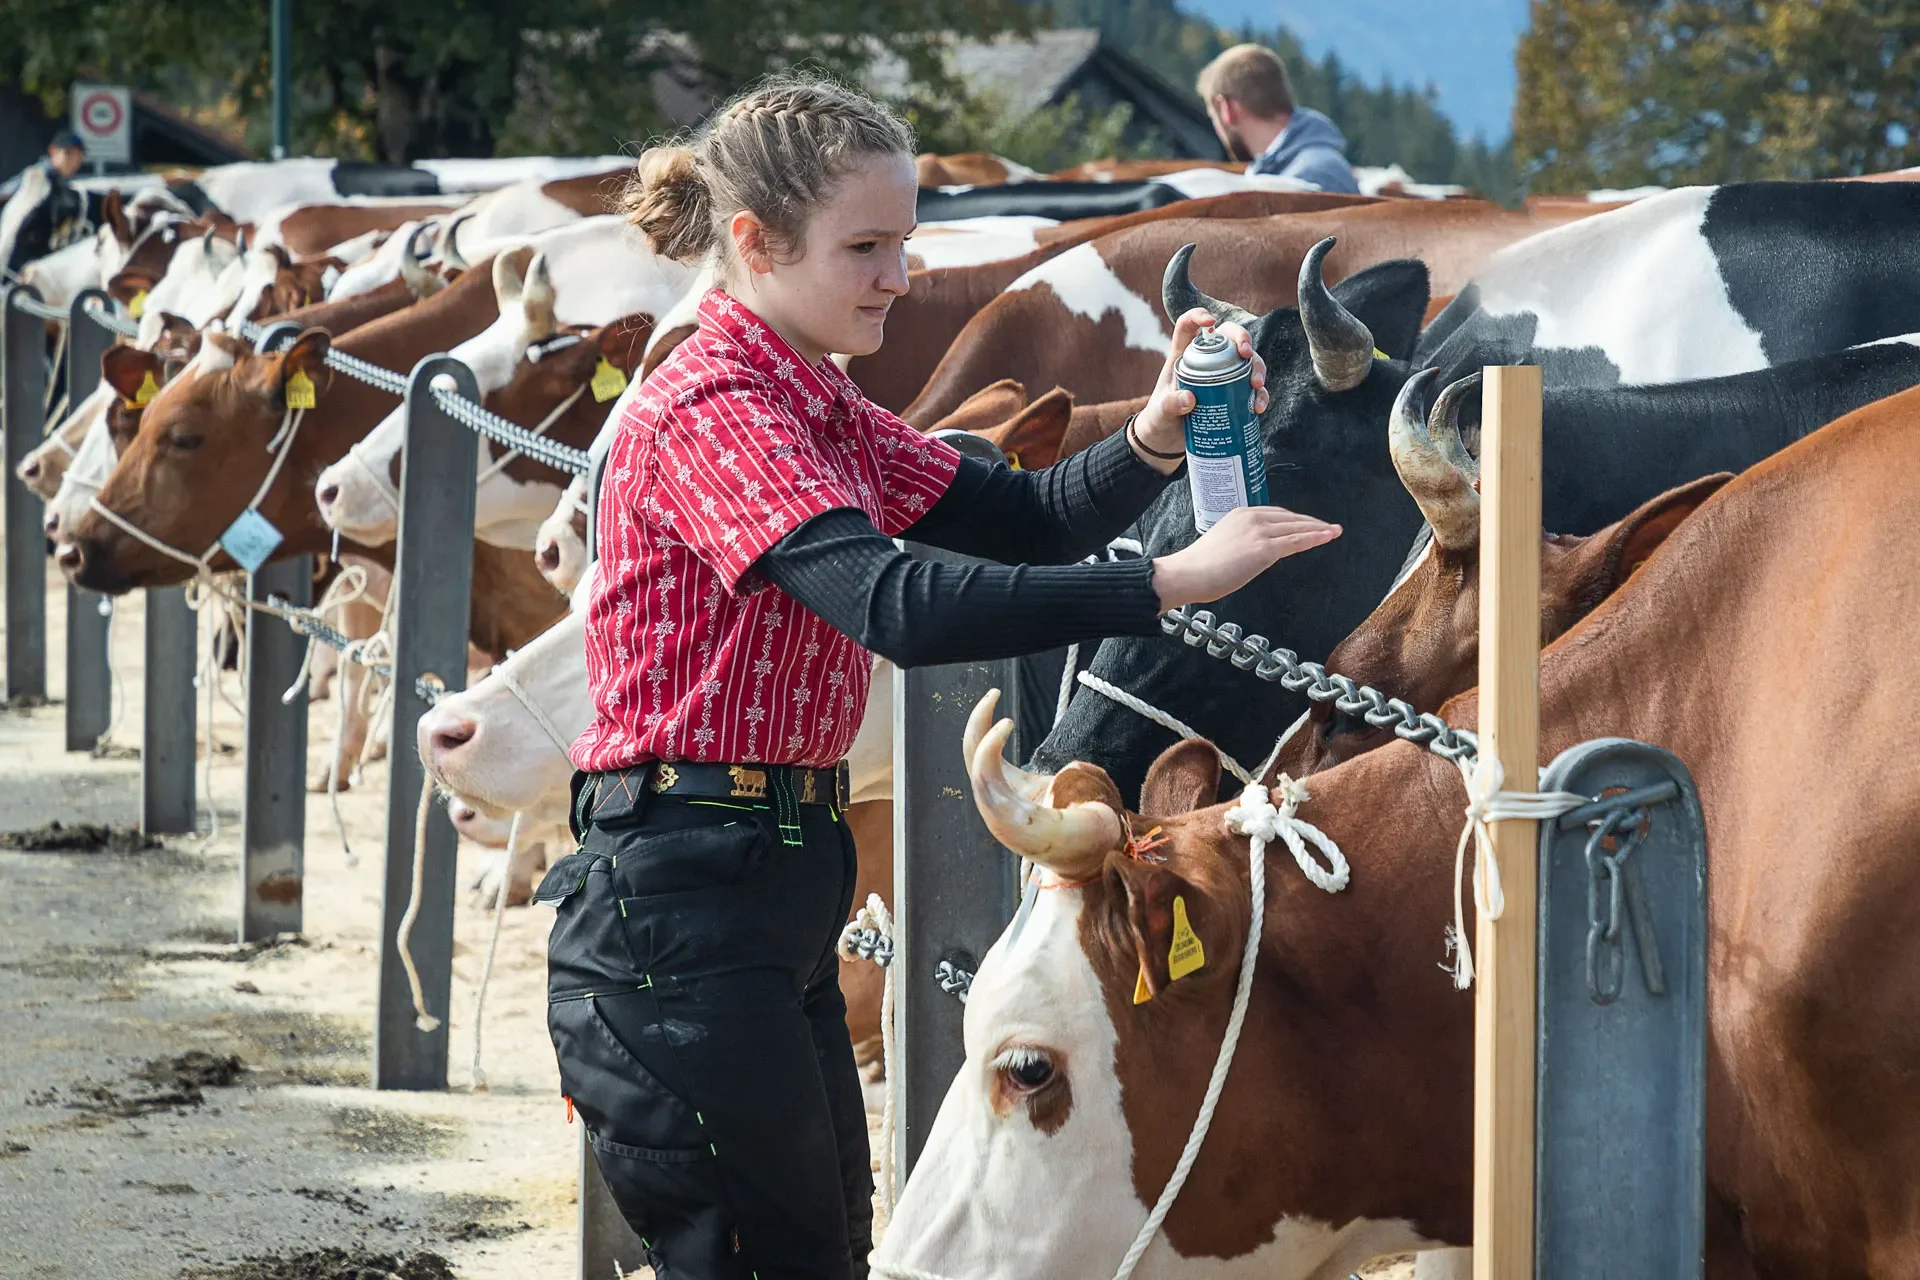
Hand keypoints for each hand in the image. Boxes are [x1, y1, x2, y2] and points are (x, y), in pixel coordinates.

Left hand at [1127, 308, 1269, 473]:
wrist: (1167, 442)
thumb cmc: (1160, 419)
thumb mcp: (1161, 413)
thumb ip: (1170, 405)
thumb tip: (1190, 399)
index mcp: (1182, 356)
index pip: (1188, 326)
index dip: (1198, 316)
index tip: (1210, 322)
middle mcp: (1206, 360)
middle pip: (1228, 337)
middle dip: (1242, 339)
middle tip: (1246, 354)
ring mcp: (1223, 376)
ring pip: (1246, 361)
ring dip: (1257, 368)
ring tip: (1257, 385)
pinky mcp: (1233, 394)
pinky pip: (1252, 389)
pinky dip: (1260, 395)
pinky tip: (1259, 407)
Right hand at [1151, 506, 1341, 608]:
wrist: (1188, 573)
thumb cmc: (1198, 567)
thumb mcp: (1222, 545)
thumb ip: (1240, 543)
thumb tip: (1250, 554)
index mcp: (1240, 514)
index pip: (1276, 513)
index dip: (1295, 519)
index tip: (1307, 524)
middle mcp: (1251, 518)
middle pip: (1290, 517)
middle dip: (1311, 522)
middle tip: (1328, 527)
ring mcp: (1258, 532)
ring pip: (1296, 527)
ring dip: (1319, 529)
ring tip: (1334, 532)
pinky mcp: (1263, 548)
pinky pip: (1296, 541)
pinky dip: (1315, 538)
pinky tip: (1327, 537)